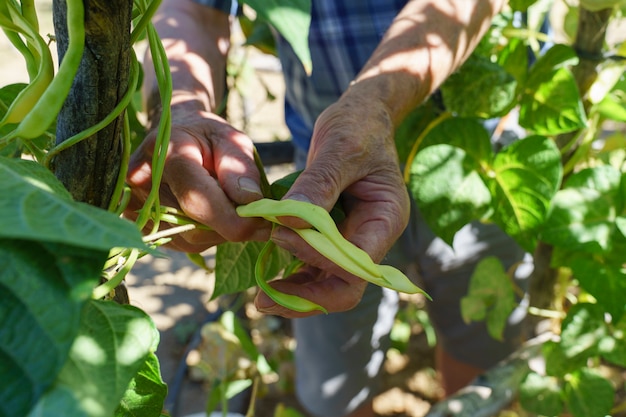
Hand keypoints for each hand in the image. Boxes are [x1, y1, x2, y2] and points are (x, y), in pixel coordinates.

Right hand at [125, 111, 271, 251]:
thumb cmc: (208, 137)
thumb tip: (251, 202)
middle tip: (257, 216)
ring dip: (221, 232)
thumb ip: (240, 168)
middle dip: (232, 226)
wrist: (176, 137)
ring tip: (230, 207)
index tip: (264, 223)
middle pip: (194, 224)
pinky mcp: (141, 225)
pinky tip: (212, 214)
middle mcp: (141, 180)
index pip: (196, 197)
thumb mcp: (231, 140)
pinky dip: (207, 235)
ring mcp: (135, 205)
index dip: (233, 219)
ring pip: (190, 239)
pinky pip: (183, 244)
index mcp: (164, 151)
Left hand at [255, 95, 410, 317]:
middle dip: (306, 298)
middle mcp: (371, 237)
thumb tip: (288, 222)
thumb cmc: (358, 127)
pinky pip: (313, 266)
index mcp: (385, 220)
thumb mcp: (340, 148)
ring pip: (327, 283)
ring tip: (260, 296)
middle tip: (262, 300)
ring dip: (295, 293)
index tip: (280, 236)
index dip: (319, 260)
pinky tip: (266, 275)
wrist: (360, 117)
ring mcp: (352, 239)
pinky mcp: (332, 236)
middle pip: (344, 287)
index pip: (356, 263)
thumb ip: (318, 185)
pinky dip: (292, 274)